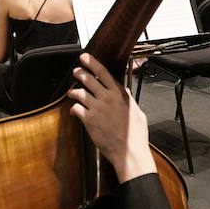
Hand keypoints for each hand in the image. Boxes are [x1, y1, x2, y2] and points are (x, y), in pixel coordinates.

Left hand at [67, 53, 156, 182]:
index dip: (92, 63)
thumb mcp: (138, 113)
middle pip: (89, 79)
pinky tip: (74, 110)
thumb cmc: (136, 135)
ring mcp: (97, 108)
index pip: (104, 73)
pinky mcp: (89, 120)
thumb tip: (126, 92)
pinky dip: (73, 108)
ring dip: (74, 91)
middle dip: (80, 73)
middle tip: (76, 71)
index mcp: (119, 95)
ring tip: (71, 92)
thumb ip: (130, 100)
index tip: (85, 58)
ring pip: (80, 93)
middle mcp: (107, 98)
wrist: (129, 151)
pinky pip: (76, 108)